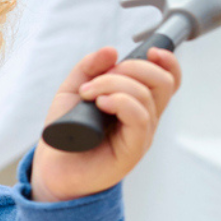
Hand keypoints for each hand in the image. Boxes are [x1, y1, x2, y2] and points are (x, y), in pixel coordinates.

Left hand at [33, 46, 181, 201]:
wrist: (52, 169)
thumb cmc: (66, 134)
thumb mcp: (72, 92)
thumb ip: (88, 69)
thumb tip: (111, 51)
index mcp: (137, 104)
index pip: (167, 80)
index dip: (168, 62)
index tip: (151, 51)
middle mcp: (145, 118)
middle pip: (163, 82)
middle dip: (133, 68)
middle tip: (99, 78)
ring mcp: (141, 135)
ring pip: (147, 96)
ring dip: (114, 84)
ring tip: (88, 94)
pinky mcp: (132, 151)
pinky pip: (140, 118)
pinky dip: (121, 102)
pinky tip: (101, 103)